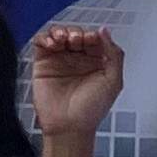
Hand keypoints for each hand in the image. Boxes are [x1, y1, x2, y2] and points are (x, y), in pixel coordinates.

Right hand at [28, 24, 127, 144]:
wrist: (69, 126)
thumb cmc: (91, 110)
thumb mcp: (113, 81)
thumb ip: (114, 54)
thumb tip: (105, 32)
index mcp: (96, 62)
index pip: (94, 39)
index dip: (93, 35)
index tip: (92, 39)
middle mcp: (78, 59)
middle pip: (76, 33)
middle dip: (77, 32)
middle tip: (77, 40)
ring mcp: (59, 60)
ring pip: (59, 34)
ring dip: (61, 31)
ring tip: (63, 39)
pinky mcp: (42, 63)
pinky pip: (41, 42)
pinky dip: (45, 37)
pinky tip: (52, 43)